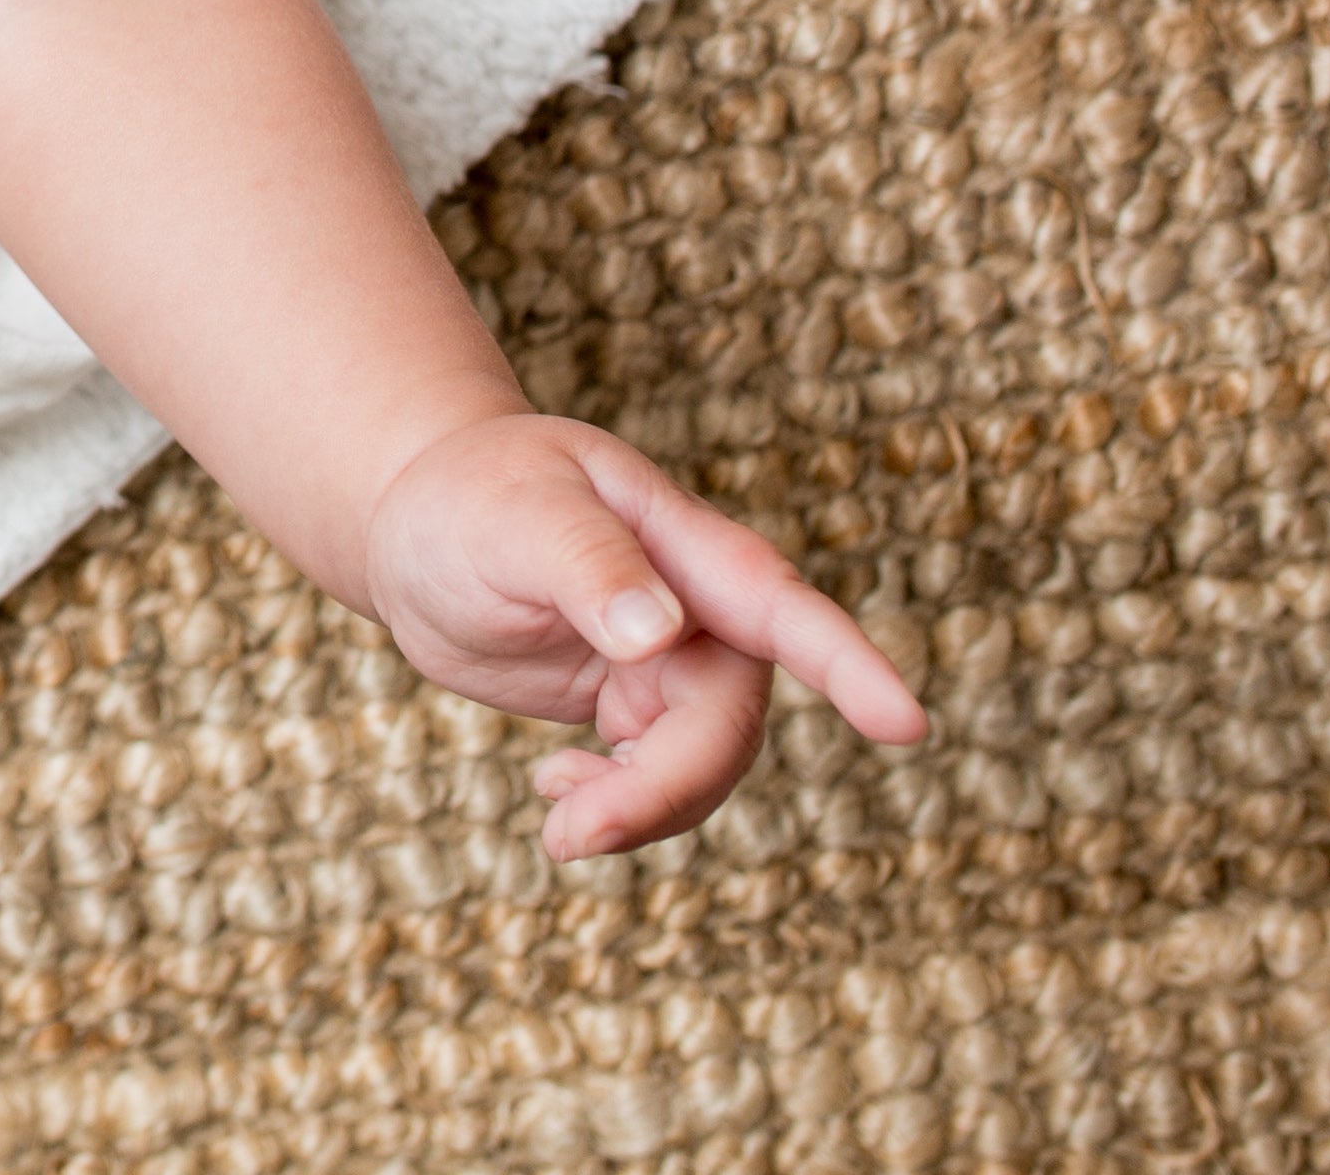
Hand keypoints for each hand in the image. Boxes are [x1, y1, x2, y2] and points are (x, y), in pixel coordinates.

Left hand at [360, 409, 927, 857]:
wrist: (422, 524)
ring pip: (697, 767)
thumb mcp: (517, 516)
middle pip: (725, 725)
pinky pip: (657, 780)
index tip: (907, 727)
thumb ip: (588, 567)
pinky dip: (613, 806)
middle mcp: (702, 613)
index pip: (786, 611)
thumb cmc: (475, 494)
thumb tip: (659, 634)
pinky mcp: (637, 706)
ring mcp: (675, 665)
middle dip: (664, 792)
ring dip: (637, 813)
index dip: (850, 669)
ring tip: (556, 827)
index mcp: (692, 551)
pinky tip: (555, 790)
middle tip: (568, 835)